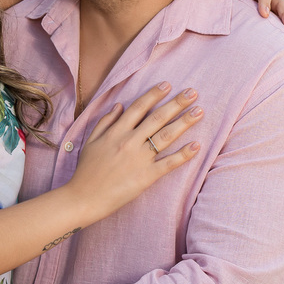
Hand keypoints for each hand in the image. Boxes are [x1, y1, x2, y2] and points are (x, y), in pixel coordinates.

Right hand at [69, 82, 201, 220]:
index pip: (139, 108)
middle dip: (176, 103)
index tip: (167, 85)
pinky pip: (169, 163)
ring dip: (184, 122)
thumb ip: (105, 122)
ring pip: (166, 136)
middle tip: (193, 92)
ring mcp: (139, 159)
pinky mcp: (146, 177)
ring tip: (199, 111)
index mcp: (116, 132)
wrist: (84, 198)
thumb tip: (119, 105)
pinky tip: (197, 145)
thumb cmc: (86, 171)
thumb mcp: (90, 141)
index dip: (154, 94)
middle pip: (157, 118)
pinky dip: (184, 154)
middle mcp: (130, 142)